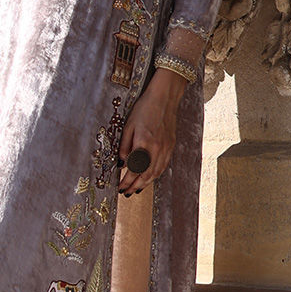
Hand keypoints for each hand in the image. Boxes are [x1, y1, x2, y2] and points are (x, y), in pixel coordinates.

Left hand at [117, 69, 187, 196]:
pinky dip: (155, 175)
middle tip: (127, 193)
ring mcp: (165, 149)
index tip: (120, 187)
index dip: (126, 181)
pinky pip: (162, 166)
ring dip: (145, 183)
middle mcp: (157, 149)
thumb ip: (124, 146)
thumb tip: (121, 163)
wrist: (164, 98)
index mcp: (144, 143)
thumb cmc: (144, 108)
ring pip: (156, 173)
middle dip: (135, 186)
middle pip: (146, 175)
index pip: (134, 169)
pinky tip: (149, 177)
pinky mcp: (170, 146)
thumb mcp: (128, 125)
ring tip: (136, 189)